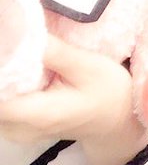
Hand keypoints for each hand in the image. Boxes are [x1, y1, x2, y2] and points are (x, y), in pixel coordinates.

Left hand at [0, 36, 147, 164]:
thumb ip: (54, 51)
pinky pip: (1, 108)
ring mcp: (16, 132)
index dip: (0, 70)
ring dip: (3, 80)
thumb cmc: (107, 92)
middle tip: (11, 46)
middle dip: (2, 70)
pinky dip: (5, 89)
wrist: (118, 119)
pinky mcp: (16, 128)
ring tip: (17, 58)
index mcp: (39, 114)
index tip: (7, 48)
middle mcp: (21, 129)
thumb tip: (22, 32)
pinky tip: (19, 73)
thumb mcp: (88, 66)